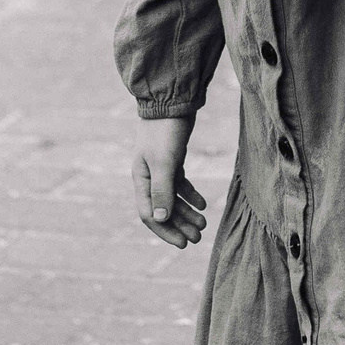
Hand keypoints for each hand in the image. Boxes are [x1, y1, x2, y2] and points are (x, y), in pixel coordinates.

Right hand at [133, 115, 207, 248]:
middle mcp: (148, 177)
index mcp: (141, 180)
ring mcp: (161, 169)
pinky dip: (191, 196)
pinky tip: (203, 204)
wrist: (172, 101)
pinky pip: (180, 185)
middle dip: (180, 225)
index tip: (183, 243)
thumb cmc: (165, 131)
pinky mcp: (173, 160)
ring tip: (204, 225)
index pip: (151, 215)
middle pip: (163, 210)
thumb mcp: (164, 162)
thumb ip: (162, 190)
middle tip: (198, 239)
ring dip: (187, 213)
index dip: (166, 231)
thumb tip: (161, 220)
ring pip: (174, 199)